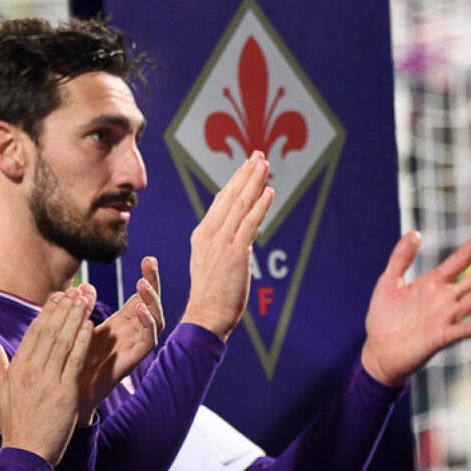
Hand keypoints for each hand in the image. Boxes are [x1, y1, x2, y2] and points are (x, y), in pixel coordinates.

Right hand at [0, 289, 93, 466]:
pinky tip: (90, 326)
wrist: (26, 453)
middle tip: (75, 292)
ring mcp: (48, 381)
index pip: (33, 332)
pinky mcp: (65, 393)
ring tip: (84, 301)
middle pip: (50, 332)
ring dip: (75, 319)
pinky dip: (83, 342)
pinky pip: (76, 361)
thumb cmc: (15, 424)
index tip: (57, 296)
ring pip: (64, 342)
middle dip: (63, 309)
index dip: (47, 312)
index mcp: (17, 369)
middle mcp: (31, 371)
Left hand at [78, 257, 163, 422]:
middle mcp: (132, 333)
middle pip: (152, 304)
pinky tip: (140, 310)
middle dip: (154, 282)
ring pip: (155, 320)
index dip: (147, 278)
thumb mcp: (76, 328)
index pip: (140, 297)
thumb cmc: (73, 362)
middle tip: (151, 262)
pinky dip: (147, 325)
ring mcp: (134, 346)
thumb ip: (82, 308)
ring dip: (151, 301)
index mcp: (121, 324)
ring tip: (143, 284)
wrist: (69, 394)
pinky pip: (149, 341)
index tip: (148, 257)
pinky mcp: (133, 360)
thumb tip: (83, 285)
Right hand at [181, 151, 274, 339]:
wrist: (206, 315)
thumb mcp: (210, 261)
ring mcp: (221, 242)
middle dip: (246, 174)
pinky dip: (259, 206)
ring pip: (240, 205)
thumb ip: (222, 243)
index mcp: (202, 234)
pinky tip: (268, 191)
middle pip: (230, 196)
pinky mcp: (235, 253)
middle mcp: (210, 234)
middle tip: (259, 155)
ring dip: (254, 182)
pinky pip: (249, 224)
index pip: (220, 200)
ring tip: (265, 165)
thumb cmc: (211, 294)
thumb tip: (241, 231)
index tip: (247, 164)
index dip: (235, 180)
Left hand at [360, 224, 470, 386]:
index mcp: (432, 283)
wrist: (378, 351)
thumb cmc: (384, 317)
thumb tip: (415, 232)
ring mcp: (445, 318)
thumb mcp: (388, 282)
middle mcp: (445, 298)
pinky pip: (463, 330)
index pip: (459, 260)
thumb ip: (400, 258)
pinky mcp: (440, 337)